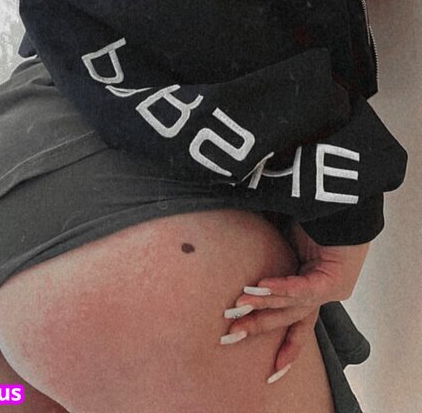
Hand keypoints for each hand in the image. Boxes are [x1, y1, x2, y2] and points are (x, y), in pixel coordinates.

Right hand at [221, 225, 369, 380]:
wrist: (344, 200)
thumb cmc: (312, 213)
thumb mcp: (280, 235)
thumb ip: (259, 247)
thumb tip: (226, 242)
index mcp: (311, 285)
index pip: (296, 322)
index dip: (284, 345)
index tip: (272, 369)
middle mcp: (322, 292)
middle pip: (288, 319)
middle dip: (258, 327)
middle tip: (229, 334)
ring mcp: (331, 289)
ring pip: (292, 307)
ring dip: (263, 307)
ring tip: (237, 305)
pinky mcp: (336, 280)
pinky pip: (303, 289)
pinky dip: (281, 289)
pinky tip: (260, 288)